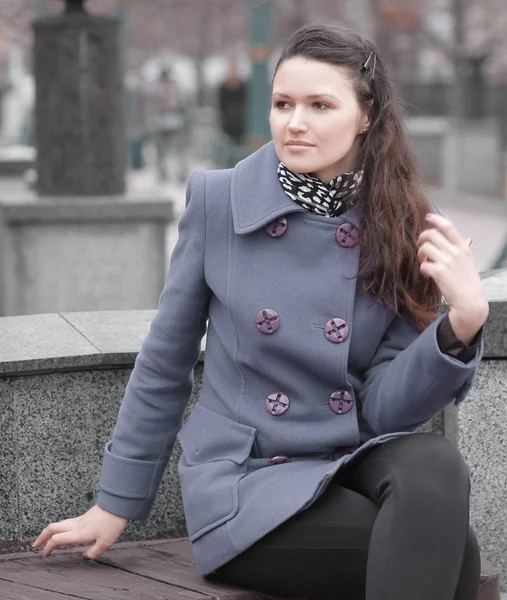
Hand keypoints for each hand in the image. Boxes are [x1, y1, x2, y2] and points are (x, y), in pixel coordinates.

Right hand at [32, 504, 126, 559]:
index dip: (48, 547)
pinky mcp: (85, 516)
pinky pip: (67, 522)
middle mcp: (76, 525)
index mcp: (78, 533)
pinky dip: (59, 527)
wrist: (118, 504)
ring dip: (50, 531)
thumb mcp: (106, 543)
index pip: (57, 540)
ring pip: (59, 523)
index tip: (44, 555)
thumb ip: (94, 553)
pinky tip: (63, 531)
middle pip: (53, 528)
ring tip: (47, 538)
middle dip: (42, 536)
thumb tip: (84, 557)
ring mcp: (80, 519)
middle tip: (36, 544)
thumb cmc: (112, 523)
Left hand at [417, 213, 488, 343]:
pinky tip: (426, 274)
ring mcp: (447, 262)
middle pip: (431, 235)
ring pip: (425, 248)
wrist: (470, 302)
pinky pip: (423, 264)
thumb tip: (468, 238)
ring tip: (423, 262)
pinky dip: (422, 268)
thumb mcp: (470, 262)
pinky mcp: (439, 272)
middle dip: (421, 239)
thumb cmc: (469, 282)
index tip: (427, 217)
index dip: (436, 219)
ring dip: (420, 254)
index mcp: (463, 247)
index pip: (449, 226)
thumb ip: (465, 249)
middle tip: (420, 247)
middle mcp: (455, 252)